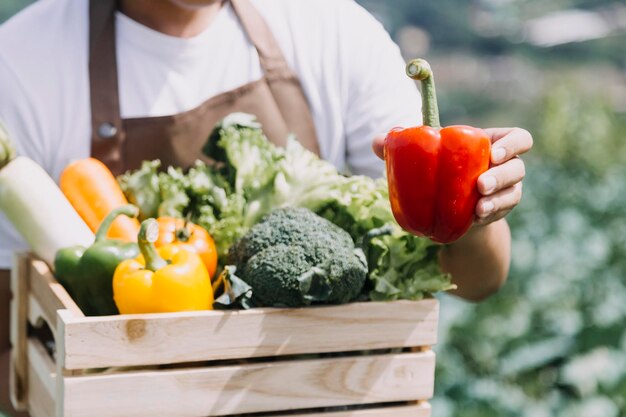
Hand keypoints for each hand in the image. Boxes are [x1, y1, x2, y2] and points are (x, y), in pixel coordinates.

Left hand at [372, 127, 532, 225]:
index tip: (494, 152)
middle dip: (502, 176)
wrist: (450, 206)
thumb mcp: (425, 158)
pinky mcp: (500, 211)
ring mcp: (507, 191)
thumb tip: (376, 141)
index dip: (513, 144)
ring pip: (514, 193)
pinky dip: (489, 216)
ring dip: (498, 200)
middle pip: (517, 167)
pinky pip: (502, 213)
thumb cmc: (438, 172)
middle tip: (481, 184)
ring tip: (479, 208)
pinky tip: (474, 219)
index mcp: (493, 144)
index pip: (519, 139)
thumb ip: (401, 148)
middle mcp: (506, 167)